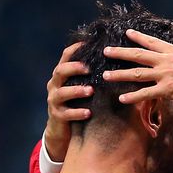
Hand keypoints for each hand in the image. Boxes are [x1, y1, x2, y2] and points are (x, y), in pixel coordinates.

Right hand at [44, 43, 93, 161]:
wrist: (63, 130)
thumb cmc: (78, 103)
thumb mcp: (83, 87)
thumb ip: (92, 76)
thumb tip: (118, 62)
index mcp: (62, 75)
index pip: (65, 56)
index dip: (75, 49)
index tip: (89, 42)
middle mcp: (55, 84)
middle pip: (60, 71)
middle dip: (74, 68)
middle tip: (89, 68)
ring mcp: (54, 100)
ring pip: (62, 92)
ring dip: (76, 90)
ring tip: (90, 91)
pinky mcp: (57, 116)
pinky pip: (66, 113)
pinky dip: (77, 112)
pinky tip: (88, 113)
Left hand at [102, 29, 172, 107]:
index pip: (152, 42)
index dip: (138, 37)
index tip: (126, 33)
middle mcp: (167, 60)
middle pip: (138, 55)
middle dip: (120, 53)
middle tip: (106, 51)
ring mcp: (166, 75)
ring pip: (137, 73)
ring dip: (120, 74)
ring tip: (106, 76)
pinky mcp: (168, 89)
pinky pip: (146, 93)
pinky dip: (133, 96)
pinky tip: (122, 98)